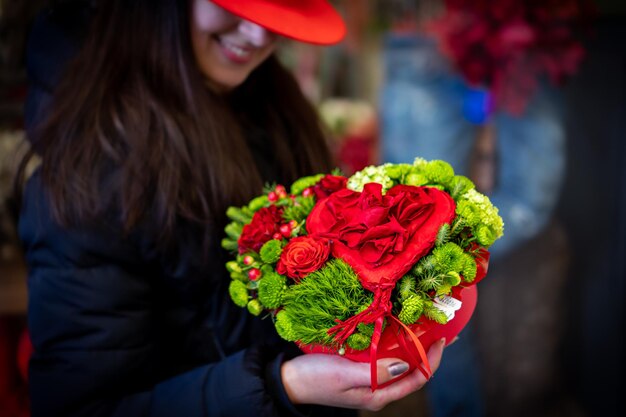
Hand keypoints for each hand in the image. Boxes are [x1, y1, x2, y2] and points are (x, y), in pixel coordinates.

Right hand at [281, 338, 445, 411]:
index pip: (416, 379)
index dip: (432, 360)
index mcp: (378, 395)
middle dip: (428, 352)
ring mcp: (369, 380)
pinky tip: (396, 330)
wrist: (288, 381)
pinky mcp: (359, 370)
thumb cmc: (315, 379)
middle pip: (412, 372)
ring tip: (424, 327)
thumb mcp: (345, 374)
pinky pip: (384, 357)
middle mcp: (378, 389)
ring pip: (399, 363)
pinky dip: (394, 344)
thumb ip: (376, 372)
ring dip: (413, 347)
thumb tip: (406, 366)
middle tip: (441, 329)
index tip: (442, 339)